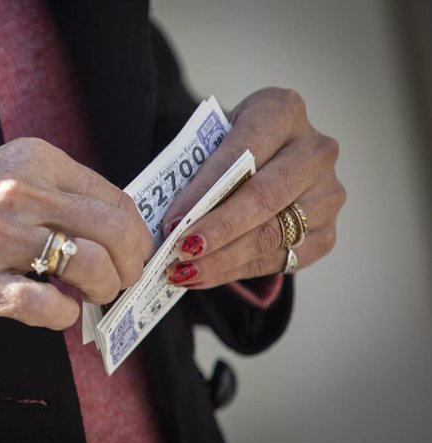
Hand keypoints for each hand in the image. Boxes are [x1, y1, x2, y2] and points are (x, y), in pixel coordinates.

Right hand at [0, 138, 153, 339]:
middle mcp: (20, 192)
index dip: (136, 234)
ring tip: (88, 298)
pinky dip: (65, 315)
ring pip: (91, 267)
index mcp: (33, 160)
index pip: (115, 198)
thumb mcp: (1, 174)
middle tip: (123, 282)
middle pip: (115, 232)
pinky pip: (49, 306)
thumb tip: (108, 228)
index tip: (134, 254)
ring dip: (103, 291)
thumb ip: (54, 193)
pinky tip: (56, 312)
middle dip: (131, 265)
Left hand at [161, 88, 345, 302]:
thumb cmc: (228, 148)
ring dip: (224, 258)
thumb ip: (195, 169)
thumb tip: (170, 220)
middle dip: (218, 230)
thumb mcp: (211, 141)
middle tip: (180, 252)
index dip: (205, 190)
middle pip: (265, 197)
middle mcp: (316, 150)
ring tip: (185, 272)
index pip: (242, 153)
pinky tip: (205, 275)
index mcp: (283, 111)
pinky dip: (238, 269)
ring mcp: (329, 194)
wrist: (265, 158)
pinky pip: (280, 259)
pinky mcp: (328, 232)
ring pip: (274, 234)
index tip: (171, 221)